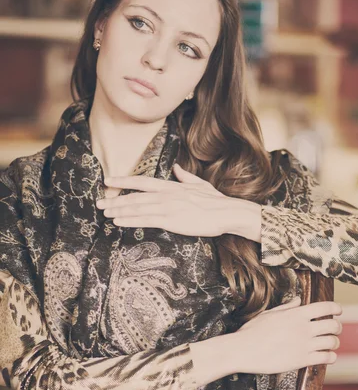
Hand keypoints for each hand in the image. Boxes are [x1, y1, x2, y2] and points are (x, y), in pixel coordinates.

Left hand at [96, 163, 237, 236]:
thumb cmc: (216, 202)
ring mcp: (167, 207)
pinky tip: (118, 221)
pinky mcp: (171, 220)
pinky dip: (129, 220)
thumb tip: (177, 168)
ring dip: (118, 209)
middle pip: (134, 195)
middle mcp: (166, 194)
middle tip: (98, 201)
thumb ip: (185, 177)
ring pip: (137, 207)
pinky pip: (145, 220)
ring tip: (104, 211)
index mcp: (171, 186)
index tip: (108, 180)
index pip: (142, 181)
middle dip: (115, 198)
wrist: (227, 212)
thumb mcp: (200, 185)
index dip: (124, 180)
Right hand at [229, 297, 342, 374]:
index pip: (326, 307)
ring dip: (335, 342)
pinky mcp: (302, 360)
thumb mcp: (269, 314)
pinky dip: (331, 357)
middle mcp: (304, 328)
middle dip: (337, 327)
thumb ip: (287, 307)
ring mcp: (304, 344)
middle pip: (333, 325)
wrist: (244, 350)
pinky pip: (326, 357)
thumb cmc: (252, 331)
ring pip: (332, 342)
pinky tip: (327, 356)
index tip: (338, 311)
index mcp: (296, 314)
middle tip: (334, 329)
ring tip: (331, 344)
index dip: (336, 308)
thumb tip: (298, 300)